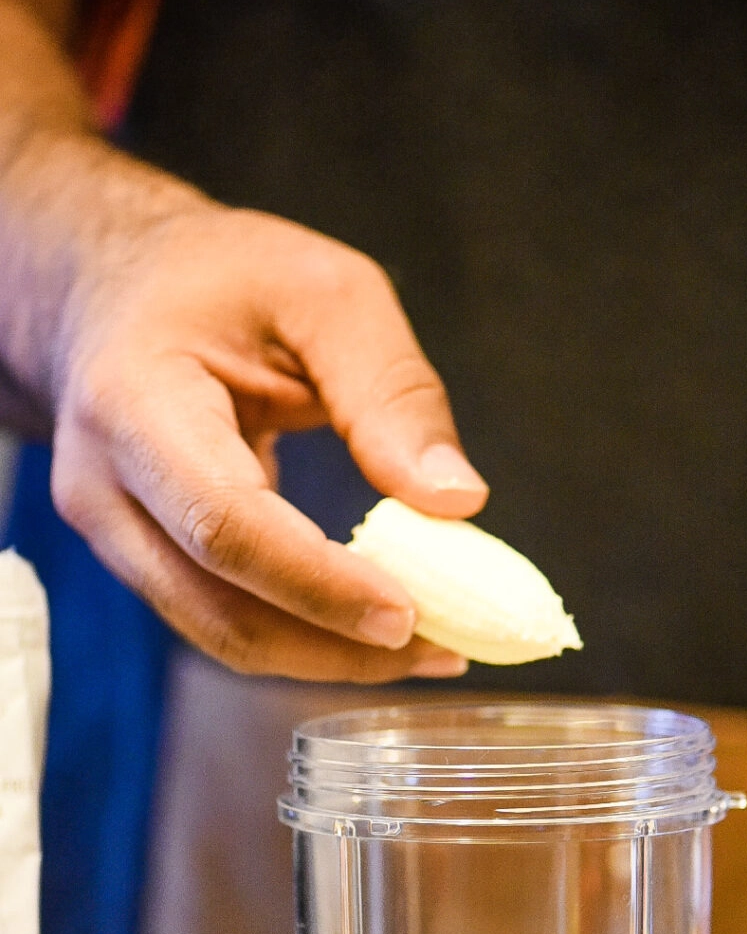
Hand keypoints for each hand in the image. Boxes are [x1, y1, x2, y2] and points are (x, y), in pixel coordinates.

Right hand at [48, 202, 487, 679]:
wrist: (107, 288)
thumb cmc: (219, 276)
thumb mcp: (327, 293)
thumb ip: (391, 391)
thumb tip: (456, 501)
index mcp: (135, 401)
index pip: (227, 525)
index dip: (319, 584)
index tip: (411, 614)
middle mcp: (103, 485)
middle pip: (220, 608)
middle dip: (338, 645)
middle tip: (444, 648)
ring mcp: (114, 533)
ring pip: (221, 635)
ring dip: (328, 657)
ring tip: (428, 648)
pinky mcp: (143, 560)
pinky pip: (224, 621)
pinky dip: (306, 638)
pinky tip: (375, 630)